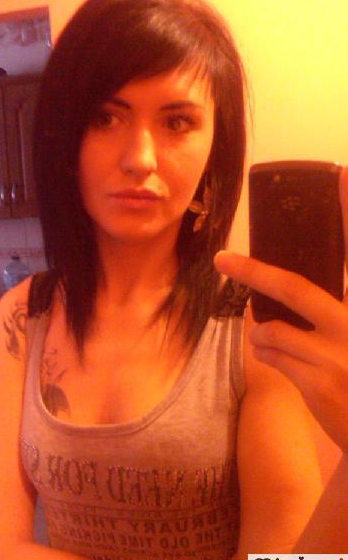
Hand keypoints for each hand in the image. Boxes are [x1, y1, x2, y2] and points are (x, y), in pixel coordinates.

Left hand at [214, 166, 347, 454]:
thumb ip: (326, 310)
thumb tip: (275, 294)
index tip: (342, 176)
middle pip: (293, 288)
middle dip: (253, 272)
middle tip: (224, 259)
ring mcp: (337, 355)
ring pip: (269, 330)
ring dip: (259, 333)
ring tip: (267, 338)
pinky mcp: (318, 382)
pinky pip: (269, 355)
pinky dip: (263, 353)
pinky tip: (275, 357)